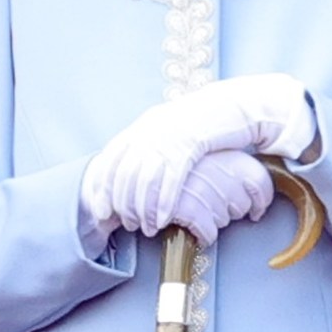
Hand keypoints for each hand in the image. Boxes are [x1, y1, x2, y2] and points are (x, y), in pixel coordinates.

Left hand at [85, 73, 314, 234]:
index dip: (102, 186)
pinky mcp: (190, 145)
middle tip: (126, 224)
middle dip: (123, 203)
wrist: (230, 104)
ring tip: (147, 227)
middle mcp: (150, 130)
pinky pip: (171, 179)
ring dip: (143, 208)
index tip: (101, 210)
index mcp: (143, 125)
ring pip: (146, 179)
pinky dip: (164, 202)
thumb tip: (133, 173)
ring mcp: (169, 137)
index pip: (111, 158)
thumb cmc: (201, 122)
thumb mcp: (169, 128)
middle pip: (125, 173)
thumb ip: (150, 144)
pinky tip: (164, 219)